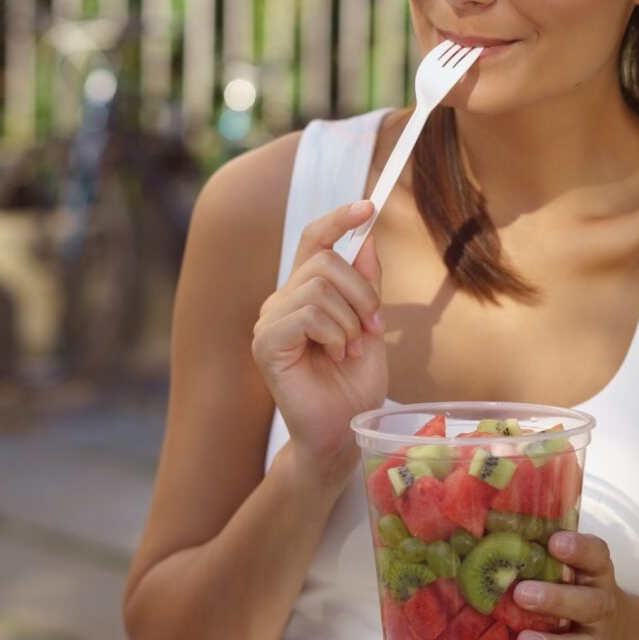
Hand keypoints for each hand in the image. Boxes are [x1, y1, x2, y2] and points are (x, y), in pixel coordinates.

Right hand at [251, 200, 387, 476]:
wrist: (342, 433)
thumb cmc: (354, 386)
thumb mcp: (370, 325)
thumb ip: (366, 284)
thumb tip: (366, 238)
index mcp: (304, 294)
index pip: (314, 240)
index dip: (338, 219)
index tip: (368, 206)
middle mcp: (281, 301)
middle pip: (325, 261)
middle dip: (362, 292)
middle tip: (372, 329)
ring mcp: (269, 321)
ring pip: (319, 286)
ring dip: (351, 321)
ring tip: (350, 351)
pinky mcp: (266, 343)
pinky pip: (308, 313)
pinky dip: (335, 334)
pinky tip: (334, 358)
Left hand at [507, 531, 630, 639]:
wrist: (616, 639)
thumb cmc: (576, 591)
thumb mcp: (571, 569)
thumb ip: (539, 556)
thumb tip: (481, 538)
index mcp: (595, 574)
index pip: (596, 556)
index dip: (579, 549)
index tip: (555, 542)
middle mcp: (601, 606)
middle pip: (590, 604)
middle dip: (557, 599)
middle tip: (522, 594)